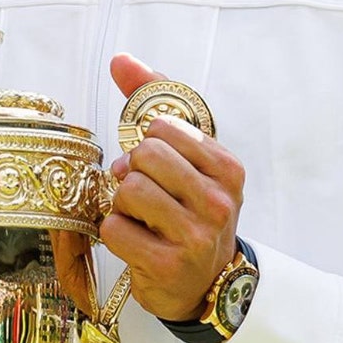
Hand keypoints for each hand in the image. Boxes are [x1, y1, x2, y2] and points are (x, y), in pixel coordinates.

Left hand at [101, 53, 243, 321]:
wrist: (207, 284)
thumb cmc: (191, 210)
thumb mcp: (188, 158)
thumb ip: (155, 102)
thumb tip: (120, 59)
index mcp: (228, 168)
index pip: (163, 126)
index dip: (147, 143)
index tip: (158, 165)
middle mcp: (219, 202)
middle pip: (144, 156)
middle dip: (133, 172)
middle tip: (144, 193)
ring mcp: (196, 236)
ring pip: (127, 190)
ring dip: (122, 204)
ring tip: (141, 218)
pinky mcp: (166, 265)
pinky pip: (113, 228)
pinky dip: (113, 232)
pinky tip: (135, 242)